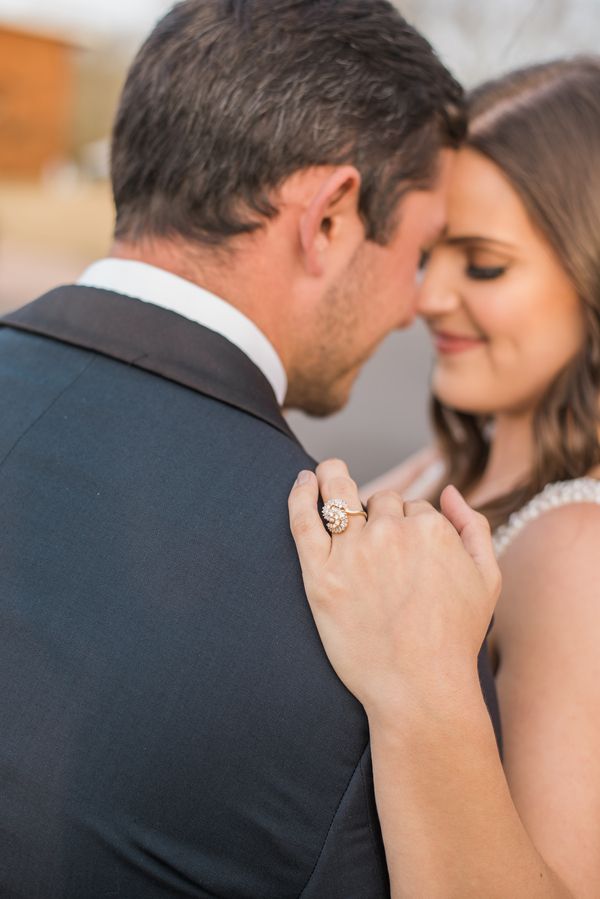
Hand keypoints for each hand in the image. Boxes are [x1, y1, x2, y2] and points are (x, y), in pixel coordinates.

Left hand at [289, 459, 500, 719]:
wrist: (419, 689)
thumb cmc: (455, 639)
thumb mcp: (487, 578)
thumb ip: (473, 527)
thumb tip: (450, 491)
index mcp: (431, 529)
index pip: (413, 507)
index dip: (410, 525)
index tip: (406, 549)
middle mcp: (391, 532)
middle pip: (380, 501)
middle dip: (379, 512)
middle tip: (376, 539)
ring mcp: (353, 552)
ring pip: (340, 495)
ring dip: (333, 476)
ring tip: (326, 471)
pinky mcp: (320, 574)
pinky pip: (302, 520)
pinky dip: (300, 494)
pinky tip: (301, 480)